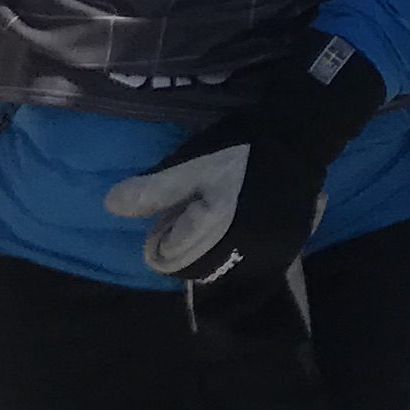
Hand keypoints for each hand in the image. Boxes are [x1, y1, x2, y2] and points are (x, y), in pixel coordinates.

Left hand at [99, 30, 387, 300]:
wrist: (299, 136)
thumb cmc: (240, 147)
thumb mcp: (190, 163)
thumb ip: (152, 190)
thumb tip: (109, 205)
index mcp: (212, 230)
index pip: (168, 260)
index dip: (160, 239)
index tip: (169, 214)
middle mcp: (240, 252)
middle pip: (193, 272)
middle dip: (182, 249)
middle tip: (188, 215)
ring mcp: (267, 256)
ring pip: (222, 273)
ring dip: (209, 255)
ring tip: (212, 222)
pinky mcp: (286, 251)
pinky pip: (251, 271)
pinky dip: (237, 257)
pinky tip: (239, 229)